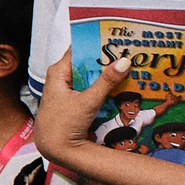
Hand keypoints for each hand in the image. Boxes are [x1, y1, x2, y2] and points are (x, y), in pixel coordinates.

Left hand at [32, 48, 123, 171]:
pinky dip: (102, 85)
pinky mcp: (73, 100)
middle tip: (128, 49)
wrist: (55, 149)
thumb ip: (106, 82)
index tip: (114, 36)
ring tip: (128, 62)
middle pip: (85, 62)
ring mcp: (67, 89)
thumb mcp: (88, 102)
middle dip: (105, 57)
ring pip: (89, 75)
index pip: (78, 50)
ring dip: (106, 72)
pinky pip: (90, 87)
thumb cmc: (64, 124)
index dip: (95, 42)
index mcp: (58, 72)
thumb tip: (124, 61)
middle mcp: (60, 78)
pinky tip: (119, 82)